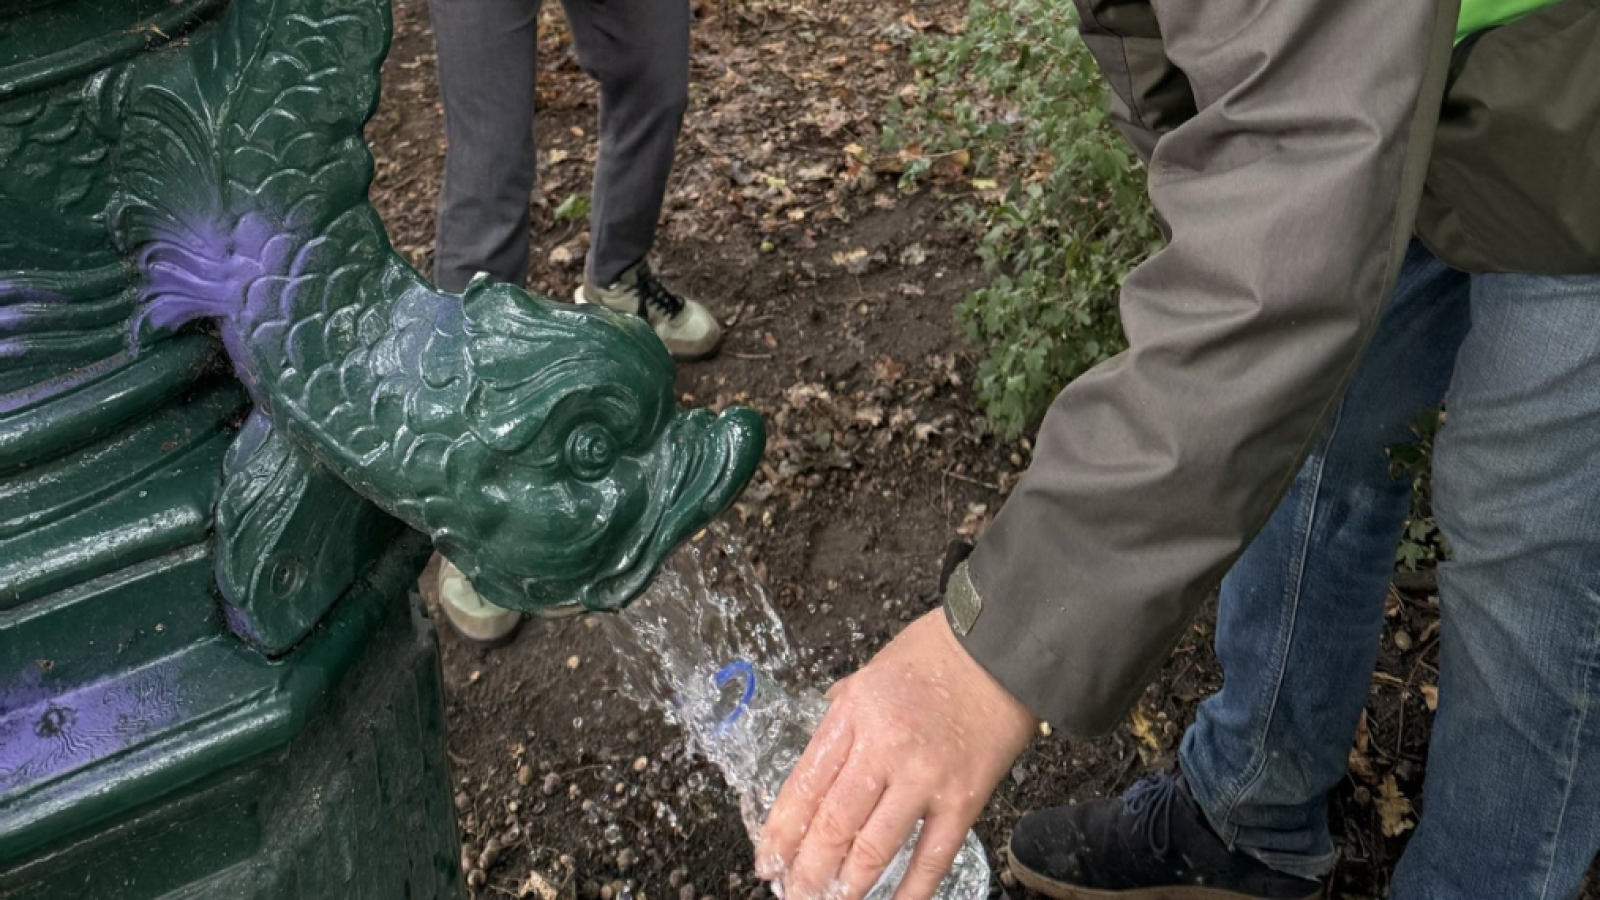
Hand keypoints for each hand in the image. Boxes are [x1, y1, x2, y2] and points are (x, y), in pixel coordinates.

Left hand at [754, 610, 1036, 898]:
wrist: (1003, 648)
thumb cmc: (938, 652)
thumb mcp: (871, 670)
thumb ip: (843, 712)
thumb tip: (822, 748)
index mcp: (853, 714)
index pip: (804, 785)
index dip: (781, 831)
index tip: (768, 860)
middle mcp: (883, 747)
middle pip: (833, 824)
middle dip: (807, 869)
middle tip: (796, 893)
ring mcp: (924, 776)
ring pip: (874, 847)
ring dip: (848, 886)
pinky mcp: (964, 797)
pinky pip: (932, 855)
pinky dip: (911, 890)